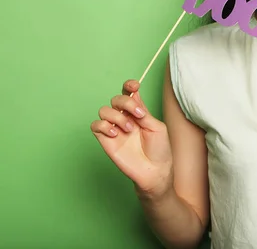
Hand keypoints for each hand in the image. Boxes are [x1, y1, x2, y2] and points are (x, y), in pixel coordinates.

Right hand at [90, 80, 173, 197]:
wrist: (154, 170)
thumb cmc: (159, 149)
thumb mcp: (156, 127)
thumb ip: (143, 113)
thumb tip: (134, 99)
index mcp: (138, 112)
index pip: (129, 93)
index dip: (129, 85)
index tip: (134, 85)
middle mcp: (125, 118)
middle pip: (116, 99)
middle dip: (125, 102)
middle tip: (138, 115)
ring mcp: (115, 128)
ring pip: (104, 110)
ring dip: (117, 116)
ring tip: (129, 129)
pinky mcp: (106, 140)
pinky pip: (95, 125)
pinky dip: (104, 126)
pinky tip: (116, 134)